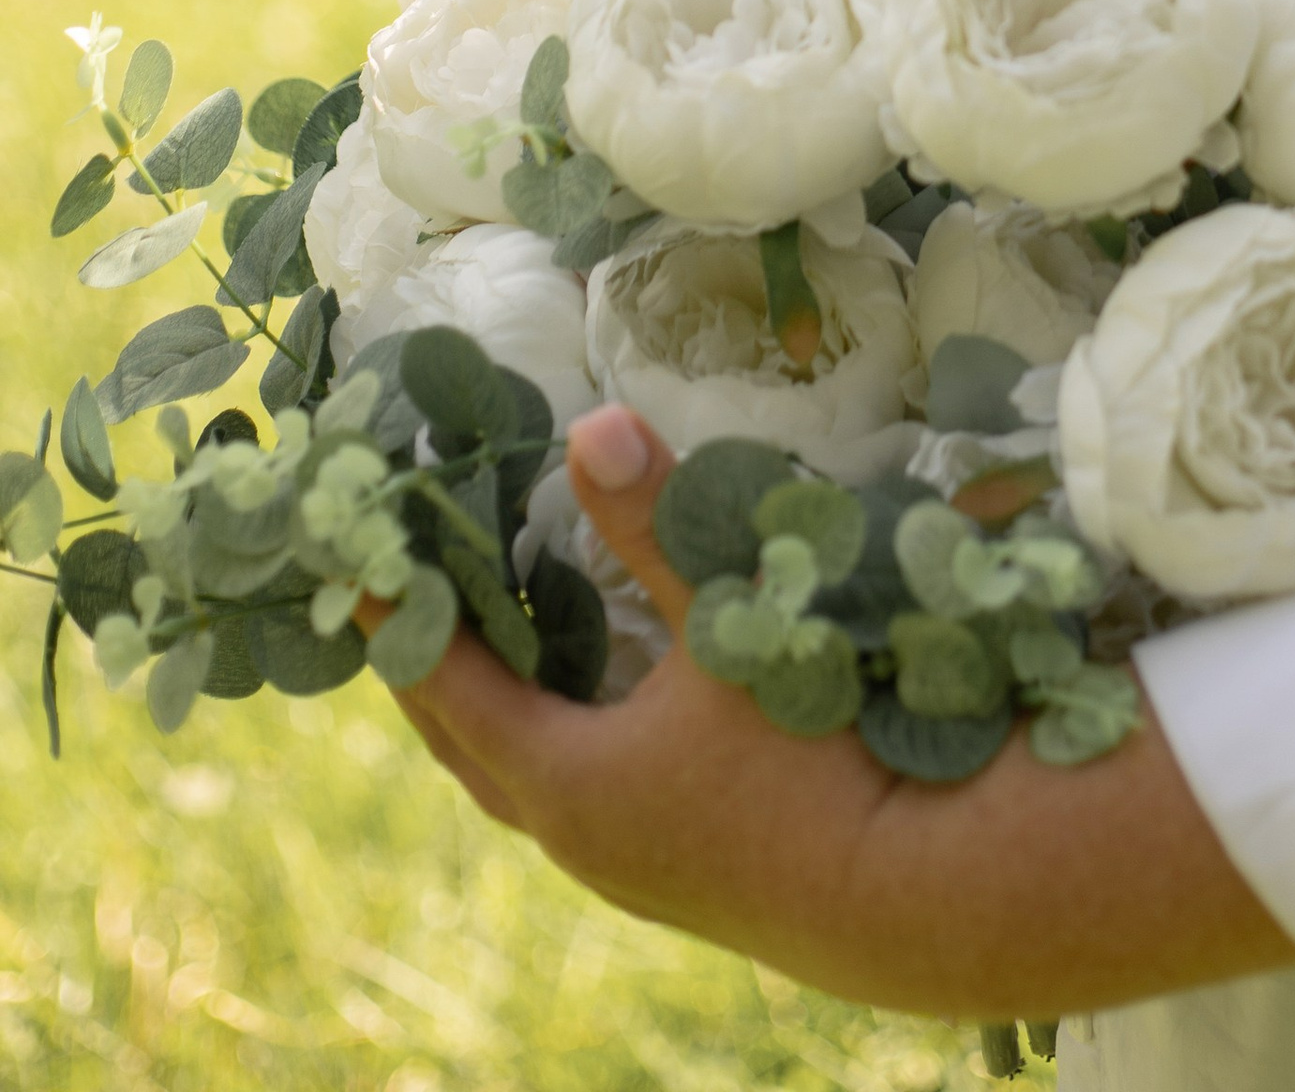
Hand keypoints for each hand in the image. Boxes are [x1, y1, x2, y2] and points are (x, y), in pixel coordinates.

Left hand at [368, 407, 1294, 1024]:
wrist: (915, 890)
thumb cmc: (810, 747)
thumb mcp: (729, 619)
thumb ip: (660, 522)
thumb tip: (593, 422)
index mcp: (566, 779)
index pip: (450, 692)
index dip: (404, 624)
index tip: (361, 567)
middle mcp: (579, 836)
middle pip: (471, 746)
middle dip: (432, 669)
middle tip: (407, 595)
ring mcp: (630, 866)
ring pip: (528, 779)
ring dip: (499, 707)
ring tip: (492, 633)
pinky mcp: (682, 872)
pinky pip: (582, 793)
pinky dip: (556, 734)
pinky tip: (595, 693)